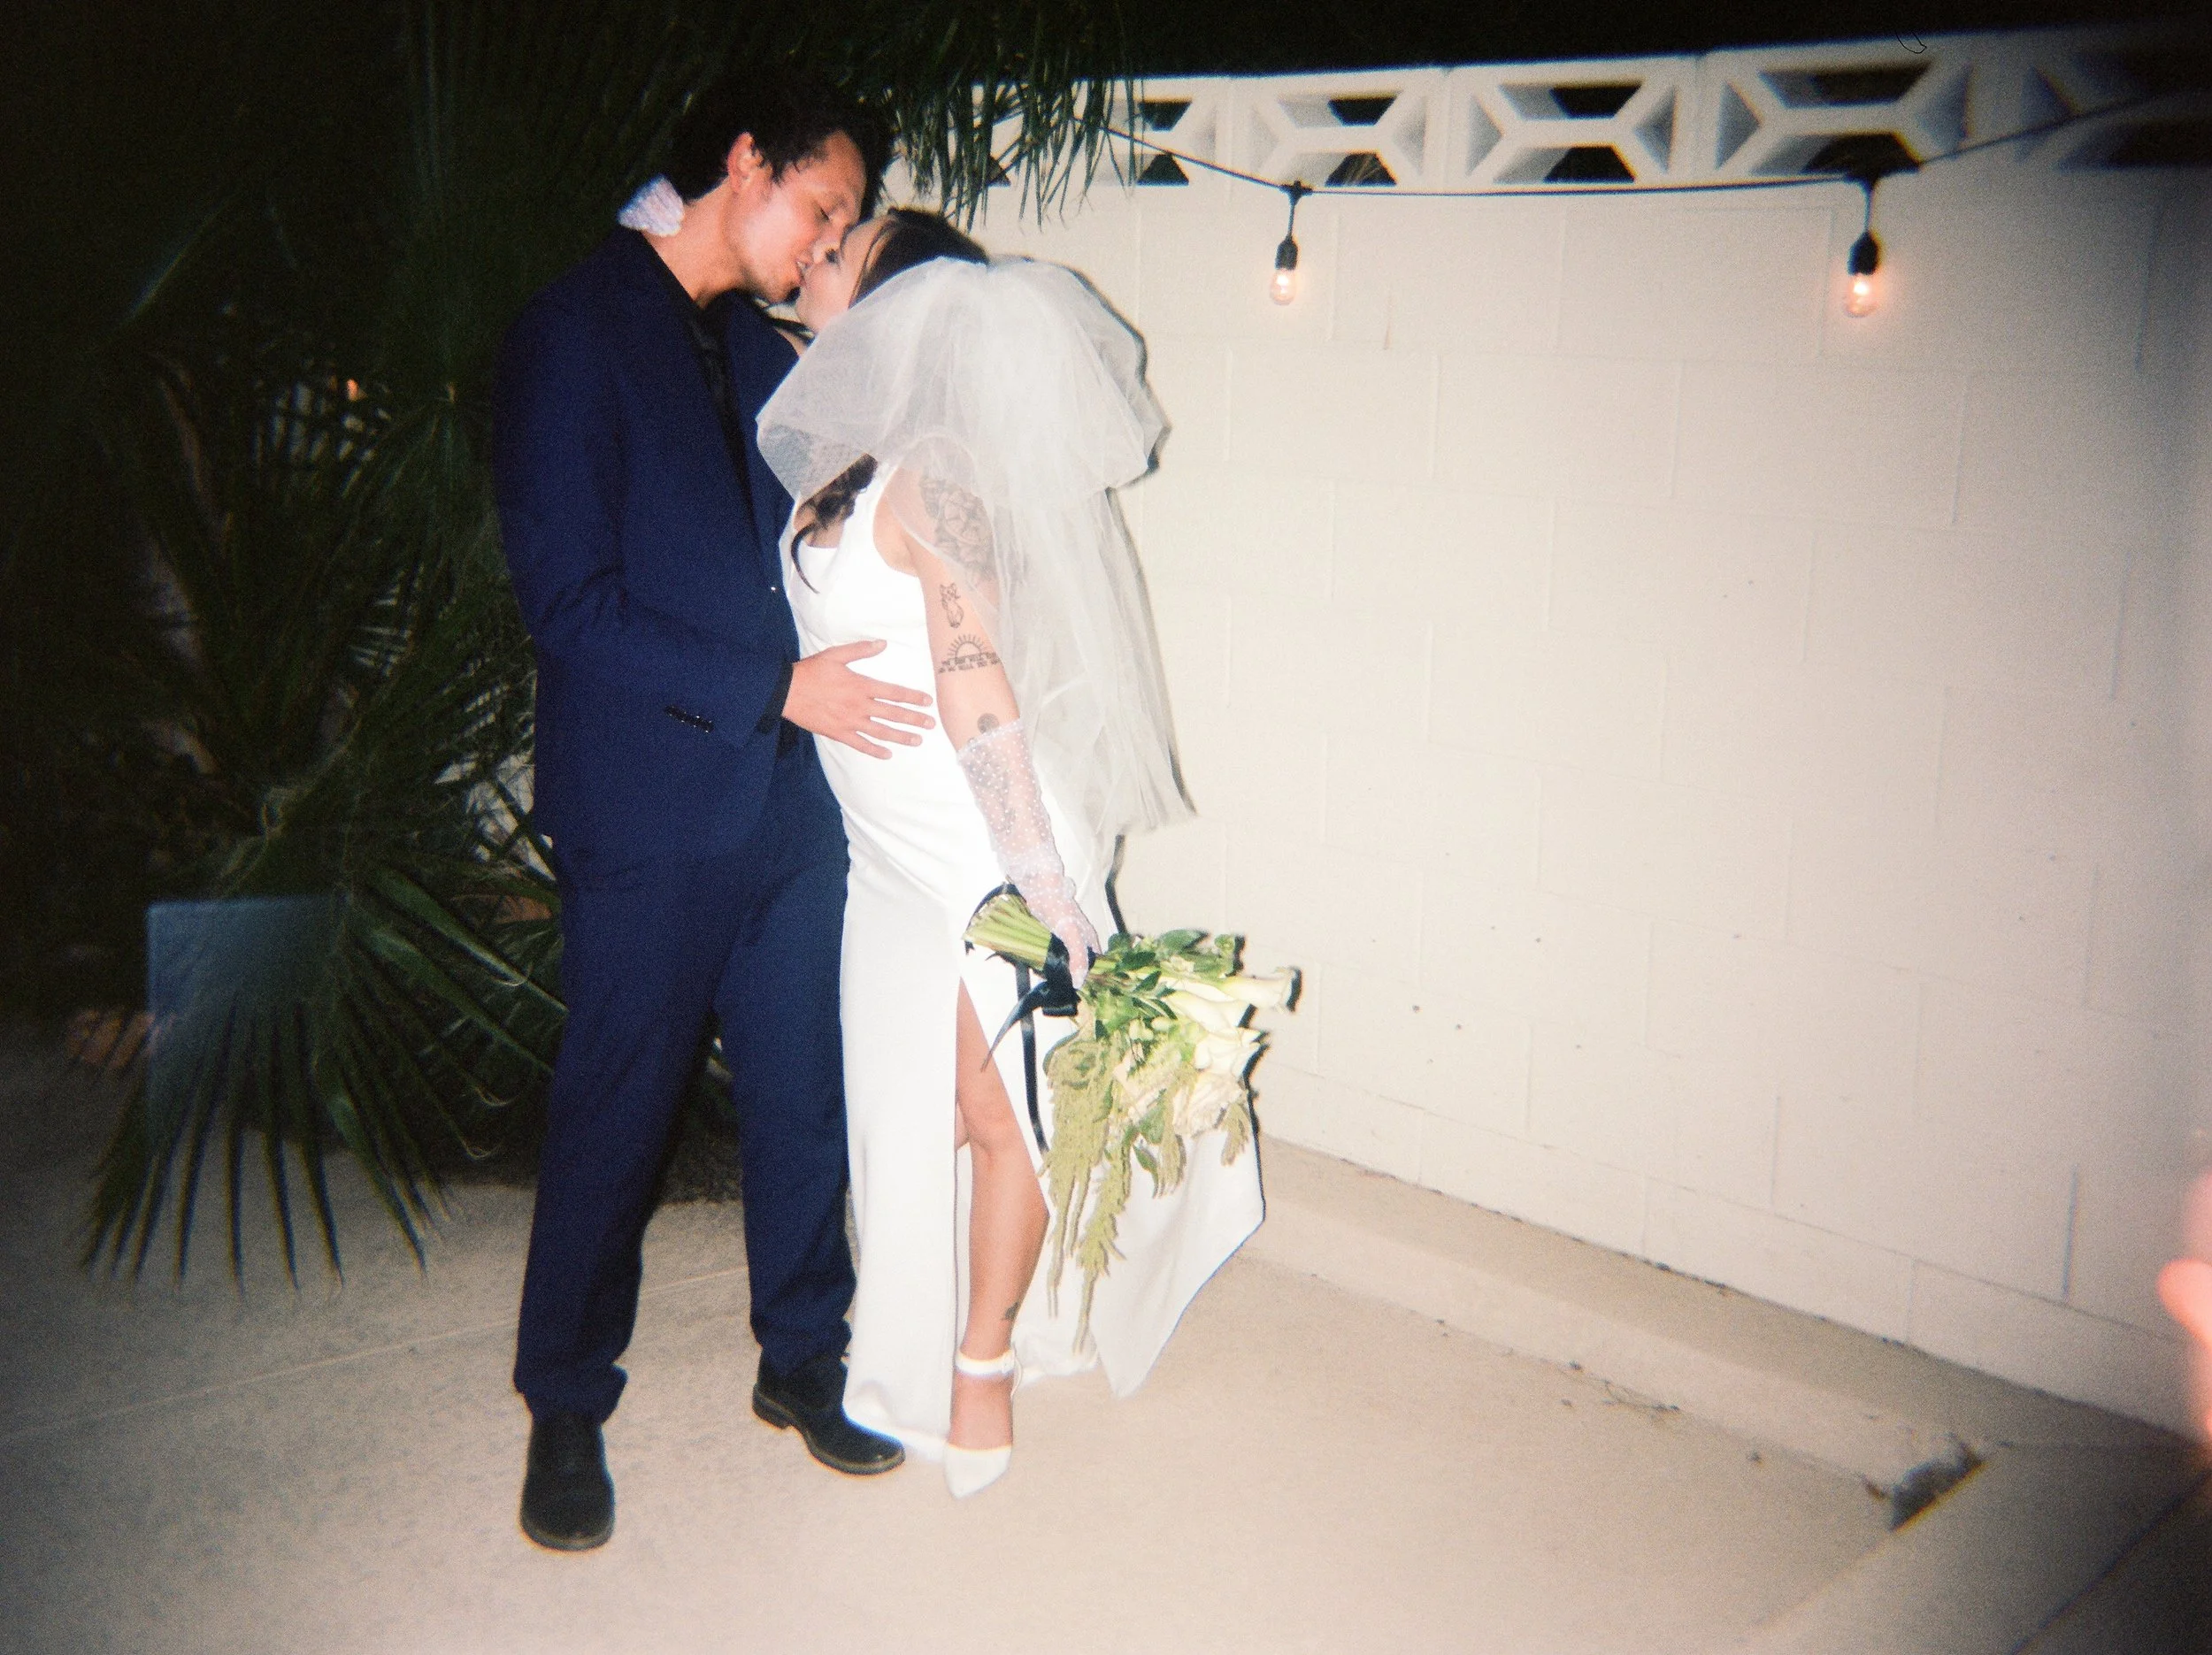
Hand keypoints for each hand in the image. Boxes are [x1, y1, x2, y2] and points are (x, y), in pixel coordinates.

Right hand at [783, 640, 934, 757]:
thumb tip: (883, 644)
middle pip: (893, 714)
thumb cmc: (811, 671)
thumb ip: (861, 650)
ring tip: (917, 741)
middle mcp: (859, 705)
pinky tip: (888, 754)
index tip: (928, 702)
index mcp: (861, 685)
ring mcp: (850, 722)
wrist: (787, 691)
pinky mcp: (839, 733)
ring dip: (901, 737)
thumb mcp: (835, 655)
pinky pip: (861, 744)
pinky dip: (875, 750)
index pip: (894, 692)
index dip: (913, 697)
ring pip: (881, 732)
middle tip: (931, 724)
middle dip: (914, 720)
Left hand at [1023, 884, 1099, 987]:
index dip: (1091, 977)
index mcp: (1090, 940)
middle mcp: (1080, 941)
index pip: (1096, 965)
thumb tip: (1079, 982)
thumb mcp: (1072, 935)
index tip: (1081, 992)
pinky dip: (1050, 962)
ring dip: (1062, 970)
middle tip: (1064, 990)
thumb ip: (1078, 958)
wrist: (1041, 890)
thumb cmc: (1059, 910)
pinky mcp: (1051, 937)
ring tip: (1055, 984)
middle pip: (1080, 964)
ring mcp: (1065, 939)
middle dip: (1074, 975)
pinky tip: (1044, 970)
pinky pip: (1053, 955)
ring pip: (1066, 960)